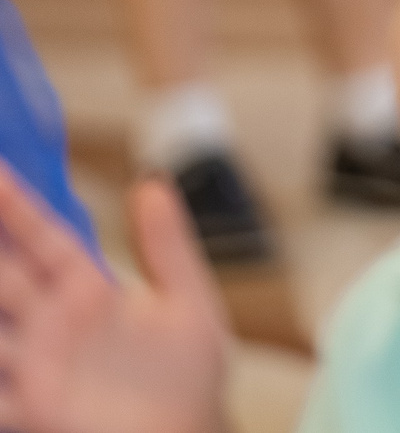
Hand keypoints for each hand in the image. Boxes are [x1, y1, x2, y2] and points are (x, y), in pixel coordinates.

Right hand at [0, 166, 229, 432]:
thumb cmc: (188, 379)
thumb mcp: (187, 305)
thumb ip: (167, 248)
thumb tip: (152, 183)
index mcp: (87, 293)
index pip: (43, 238)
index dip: (16, 206)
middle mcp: (50, 326)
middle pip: (2, 275)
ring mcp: (33, 367)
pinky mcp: (27, 409)